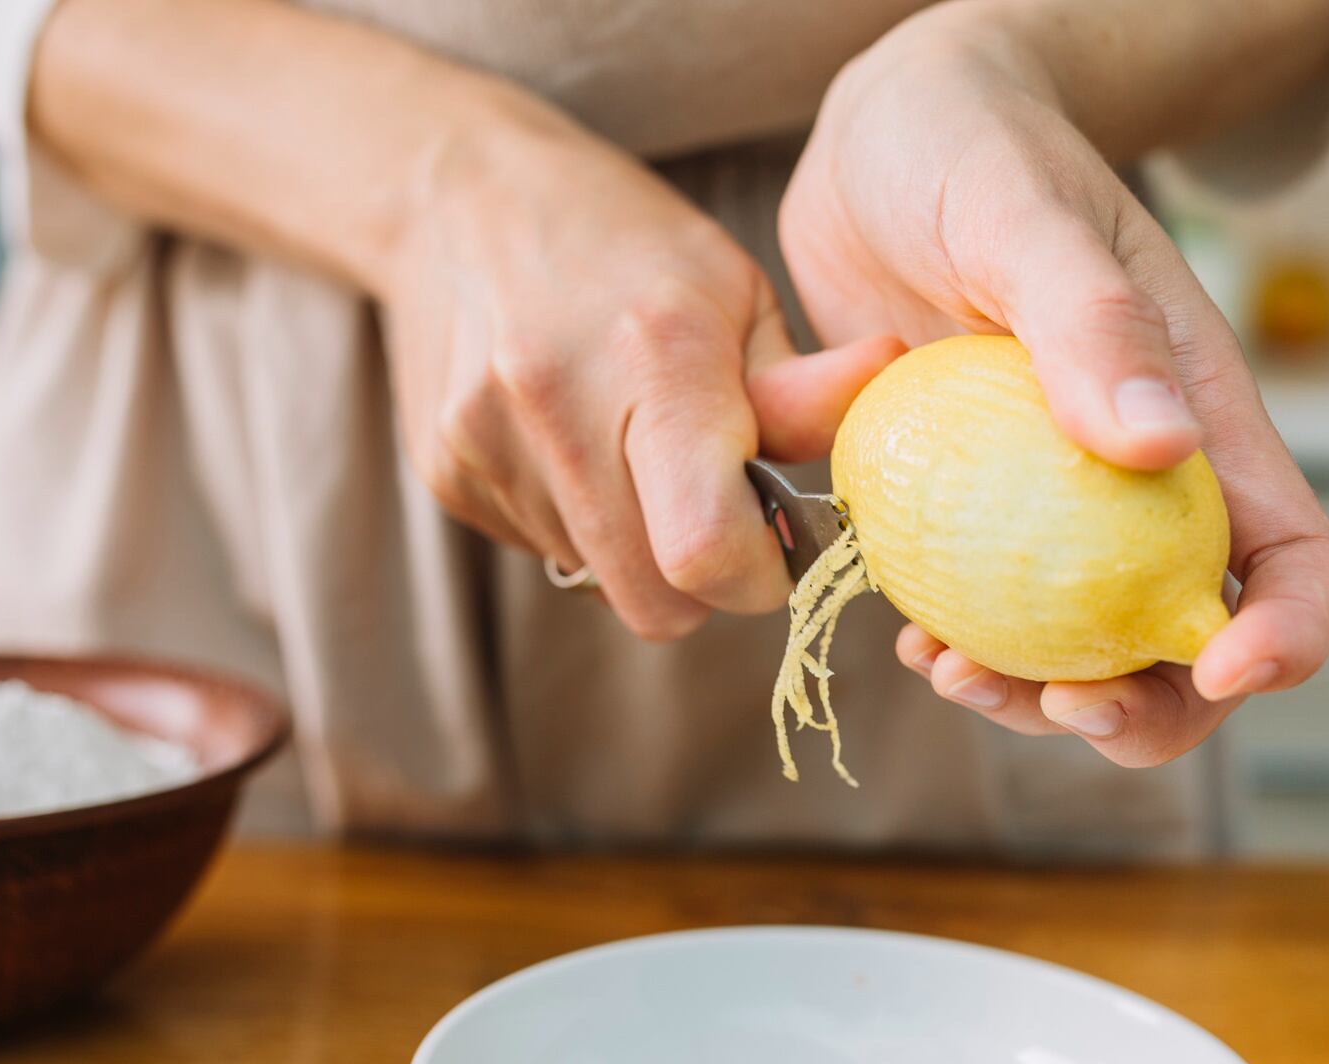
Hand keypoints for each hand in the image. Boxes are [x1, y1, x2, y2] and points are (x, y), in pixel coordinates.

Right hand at [380, 90, 898, 639]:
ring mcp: (487, 448)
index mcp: (655, 359)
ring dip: (636, 546)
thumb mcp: (735, 291)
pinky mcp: (446, 475)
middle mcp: (557, 409)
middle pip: (652, 602)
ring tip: (632, 448)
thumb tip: (882, 449)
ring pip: (599, 584)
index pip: (704, 551)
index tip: (774, 546)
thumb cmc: (625, 241)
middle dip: (701, 581)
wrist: (457, 196)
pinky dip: (579, 520)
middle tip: (716, 510)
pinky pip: (545, 550)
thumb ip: (802, 394)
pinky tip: (574, 440)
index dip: (755, 577)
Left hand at [780, 11, 1328, 764]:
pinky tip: (903, 635)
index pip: (1294, 560)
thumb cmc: (975, 149)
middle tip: (1050, 699)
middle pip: (1187, 648)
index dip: (1286, 637)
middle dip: (1145, 713)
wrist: (883, 142)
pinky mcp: (967, 515)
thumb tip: (1158, 448)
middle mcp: (1141, 487)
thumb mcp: (1028, 215)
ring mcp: (1050, 511)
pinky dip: (959, 652)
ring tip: (943, 668)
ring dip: (1029, 698)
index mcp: (1200, 424)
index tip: (1226, 670)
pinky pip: (982, 618)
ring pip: (1080, 654)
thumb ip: (1093, 320)